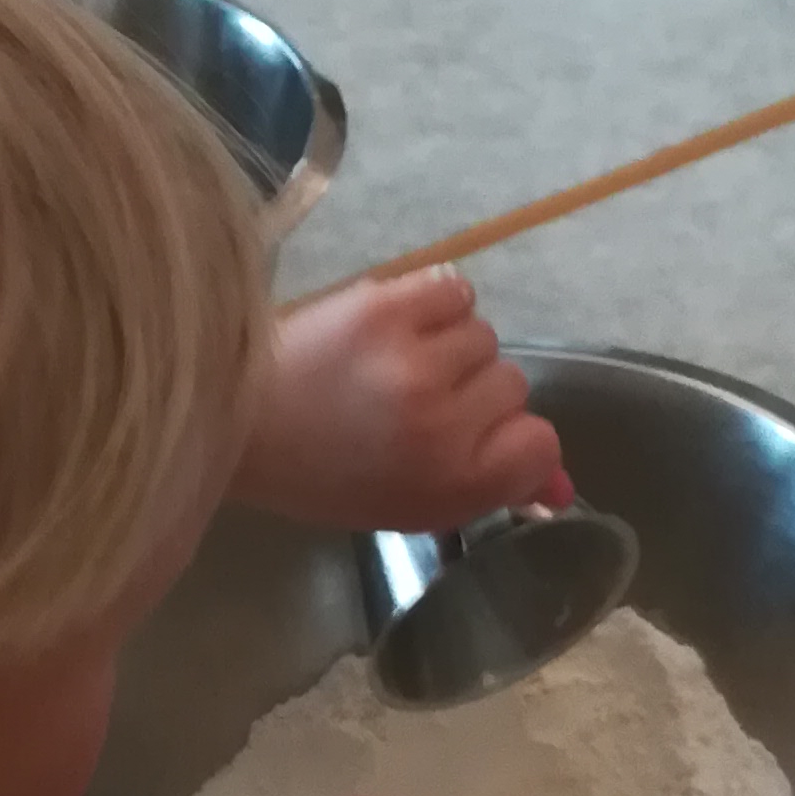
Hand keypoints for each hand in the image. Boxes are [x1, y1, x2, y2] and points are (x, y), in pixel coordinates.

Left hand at [236, 270, 573, 530]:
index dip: (515, 439)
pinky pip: (456, 291)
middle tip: (414, 403)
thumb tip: (560, 484)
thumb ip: (488, 488)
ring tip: (398, 362)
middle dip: (473, 393)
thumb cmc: (321, 471)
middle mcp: (441, 424)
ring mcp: (416, 361)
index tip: (476, 438)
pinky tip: (398, 326)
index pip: (539, 444)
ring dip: (450, 346)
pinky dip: (435, 304)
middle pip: (512, 385)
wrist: (235, 417)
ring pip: (484, 336)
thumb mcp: (409, 504)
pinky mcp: (388, 305)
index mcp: (447, 484)